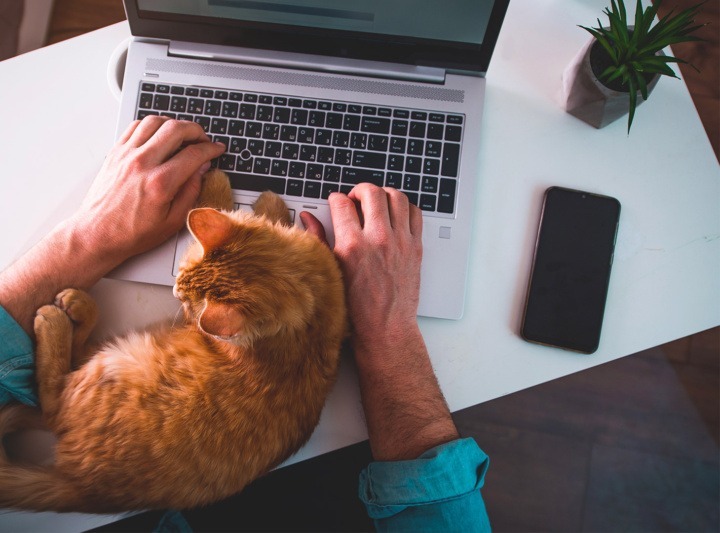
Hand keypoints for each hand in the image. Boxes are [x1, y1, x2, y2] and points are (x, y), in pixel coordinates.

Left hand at [70, 116, 225, 264]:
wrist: (98, 234)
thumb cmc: (132, 233)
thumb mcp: (173, 221)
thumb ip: (191, 192)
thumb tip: (201, 170)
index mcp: (160, 183)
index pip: (193, 154)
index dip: (211, 149)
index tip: (217, 149)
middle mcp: (143, 164)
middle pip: (176, 129)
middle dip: (196, 130)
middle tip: (203, 139)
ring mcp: (126, 155)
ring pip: (155, 121)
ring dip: (173, 124)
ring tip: (182, 135)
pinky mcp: (115, 153)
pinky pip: (136, 126)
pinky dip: (152, 125)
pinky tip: (159, 135)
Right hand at [304, 186, 457, 459]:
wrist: (386, 329)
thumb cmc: (356, 309)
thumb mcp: (329, 273)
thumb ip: (317, 240)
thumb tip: (307, 217)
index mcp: (351, 246)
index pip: (342, 202)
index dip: (336, 200)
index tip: (336, 205)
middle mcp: (377, 240)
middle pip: (371, 192)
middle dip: (359, 190)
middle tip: (355, 199)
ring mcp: (400, 242)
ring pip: (396, 197)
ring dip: (384, 195)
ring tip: (376, 204)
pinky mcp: (415, 247)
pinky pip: (415, 212)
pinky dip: (404, 207)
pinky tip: (394, 215)